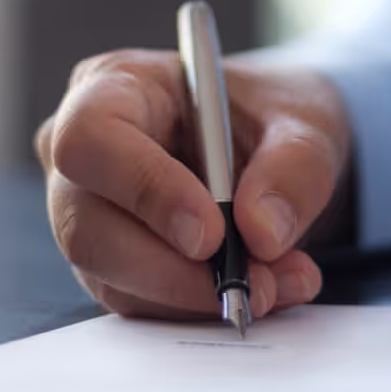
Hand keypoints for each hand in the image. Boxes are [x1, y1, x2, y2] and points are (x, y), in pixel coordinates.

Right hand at [35, 50, 352, 320]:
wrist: (278, 151)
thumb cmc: (274, 115)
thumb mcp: (305, 122)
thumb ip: (294, 167)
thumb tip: (262, 233)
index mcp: (114, 85)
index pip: (90, 139)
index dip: (143, 189)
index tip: (210, 233)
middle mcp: (86, 153)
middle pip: (86, 226)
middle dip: (175, 269)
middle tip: (257, 283)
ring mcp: (89, 212)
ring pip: (112, 277)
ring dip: (198, 295)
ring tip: (280, 284)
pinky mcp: (112, 262)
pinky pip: (141, 302)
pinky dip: (201, 306)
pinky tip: (266, 289)